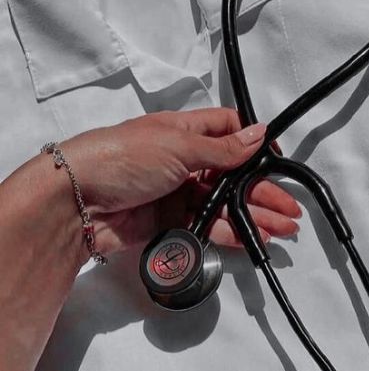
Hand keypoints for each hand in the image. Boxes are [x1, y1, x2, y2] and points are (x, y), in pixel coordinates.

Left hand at [60, 108, 300, 259]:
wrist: (76, 201)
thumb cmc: (127, 158)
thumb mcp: (179, 146)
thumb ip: (223, 148)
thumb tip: (260, 133)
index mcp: (186, 132)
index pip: (228, 131)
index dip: (253, 143)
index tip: (276, 161)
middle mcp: (185, 161)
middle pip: (233, 175)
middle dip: (262, 192)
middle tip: (290, 211)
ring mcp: (178, 193)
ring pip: (224, 204)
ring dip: (253, 216)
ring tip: (282, 229)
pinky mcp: (171, 221)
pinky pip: (206, 226)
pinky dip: (230, 232)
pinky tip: (253, 239)